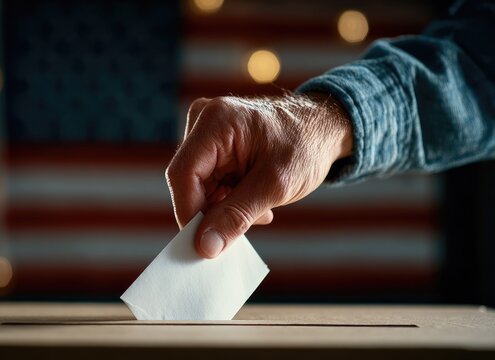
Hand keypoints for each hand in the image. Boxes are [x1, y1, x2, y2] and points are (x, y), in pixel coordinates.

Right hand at [165, 93, 352, 257]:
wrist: (324, 129)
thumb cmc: (306, 146)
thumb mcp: (275, 186)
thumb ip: (236, 216)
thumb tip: (204, 247)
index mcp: (216, 121)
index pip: (183, 174)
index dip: (189, 213)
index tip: (205, 244)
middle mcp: (203, 122)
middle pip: (188, 182)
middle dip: (213, 211)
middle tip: (247, 223)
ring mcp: (206, 133)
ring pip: (197, 187)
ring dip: (224, 207)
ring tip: (259, 208)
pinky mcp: (212, 146)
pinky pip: (207, 183)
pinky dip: (228, 199)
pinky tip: (254, 200)